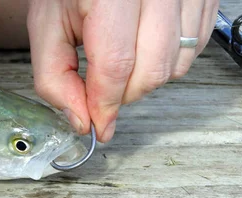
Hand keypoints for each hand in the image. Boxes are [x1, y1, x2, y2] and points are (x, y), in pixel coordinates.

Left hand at [27, 0, 219, 141]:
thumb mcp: (47, 28)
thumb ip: (55, 78)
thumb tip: (82, 120)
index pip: (116, 64)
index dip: (105, 104)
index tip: (98, 125)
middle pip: (152, 69)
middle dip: (125, 95)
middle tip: (104, 92)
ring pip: (177, 64)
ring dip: (146, 80)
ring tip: (122, 63)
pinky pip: (195, 48)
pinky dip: (169, 61)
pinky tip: (144, 49)